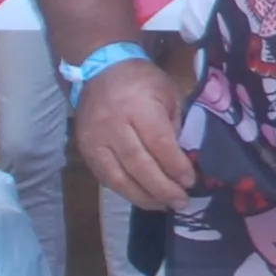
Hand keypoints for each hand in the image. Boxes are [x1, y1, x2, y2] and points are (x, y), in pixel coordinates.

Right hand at [75, 56, 193, 209]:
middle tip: (181, 202)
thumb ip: (174, 127)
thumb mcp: (168, 94)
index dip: (175, 166)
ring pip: (119, 177)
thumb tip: (182, 163)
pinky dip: (125, 191)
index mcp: (138, 106)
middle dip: (162, 188)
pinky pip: (105, 178)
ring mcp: (95, 139)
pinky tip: (143, 197)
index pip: (158, 143)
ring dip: (144, 197)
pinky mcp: (85, 150)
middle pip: (138, 165)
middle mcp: (113, 124)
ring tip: (164, 206)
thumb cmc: (142, 81)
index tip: (190, 182)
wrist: (101, 68)